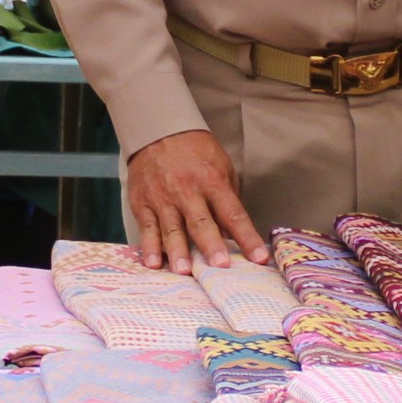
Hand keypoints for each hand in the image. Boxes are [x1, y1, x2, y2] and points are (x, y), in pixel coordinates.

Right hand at [122, 129, 265, 269]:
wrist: (158, 131)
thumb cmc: (196, 153)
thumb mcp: (221, 167)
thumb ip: (228, 199)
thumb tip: (235, 234)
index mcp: (212, 182)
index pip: (233, 213)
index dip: (247, 237)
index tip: (259, 258)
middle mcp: (187, 191)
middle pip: (201, 222)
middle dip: (211, 245)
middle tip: (220, 266)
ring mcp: (163, 198)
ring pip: (172, 229)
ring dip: (178, 251)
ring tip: (185, 271)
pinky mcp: (142, 203)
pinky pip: (147, 228)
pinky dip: (150, 246)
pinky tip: (153, 263)